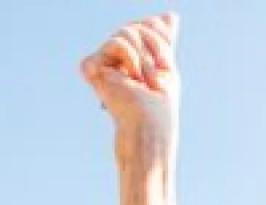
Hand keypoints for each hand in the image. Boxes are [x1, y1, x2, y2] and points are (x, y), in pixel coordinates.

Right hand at [80, 13, 178, 150]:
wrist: (147, 128)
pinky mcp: (93, 67)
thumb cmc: (159, 108)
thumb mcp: (166, 67)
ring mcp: (104, 62)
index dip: (160, 38)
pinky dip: (130, 58)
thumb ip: (163, 41)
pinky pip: (117, 42)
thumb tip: (171, 15)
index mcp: (135, 59)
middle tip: (153, 80)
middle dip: (154, 49)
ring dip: (144, 59)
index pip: (149, 26)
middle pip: (139, 26)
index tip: (163, 65)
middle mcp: (118, 58)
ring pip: (127, 32)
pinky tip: (129, 80)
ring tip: (143, 82)